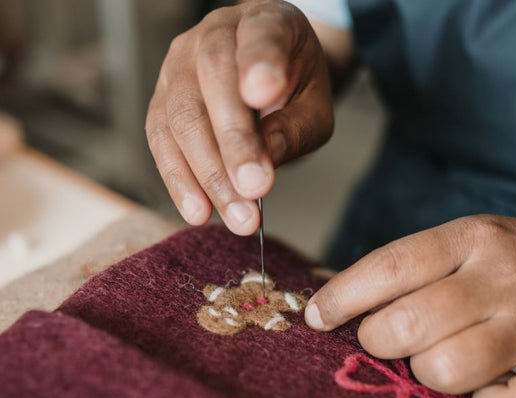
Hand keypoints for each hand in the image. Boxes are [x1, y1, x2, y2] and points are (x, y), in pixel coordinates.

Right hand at [146, 0, 333, 233]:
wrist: (264, 77)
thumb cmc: (294, 90)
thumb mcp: (315, 107)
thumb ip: (296, 127)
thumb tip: (265, 156)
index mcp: (265, 22)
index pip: (260, 35)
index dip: (258, 63)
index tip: (262, 94)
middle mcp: (213, 35)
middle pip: (211, 81)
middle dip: (232, 143)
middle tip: (254, 191)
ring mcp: (179, 66)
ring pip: (181, 116)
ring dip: (208, 174)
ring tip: (237, 217)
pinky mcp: (161, 101)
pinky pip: (160, 142)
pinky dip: (179, 181)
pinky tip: (199, 212)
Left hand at [305, 215, 515, 397]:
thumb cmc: (511, 268)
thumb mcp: (464, 246)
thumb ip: (407, 271)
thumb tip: (330, 309)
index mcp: (473, 239)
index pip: (390, 267)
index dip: (341, 297)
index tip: (314, 317)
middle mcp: (506, 279)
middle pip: (407, 325)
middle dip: (378, 341)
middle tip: (390, 340)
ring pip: (444, 370)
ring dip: (427, 374)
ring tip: (442, 360)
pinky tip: (488, 386)